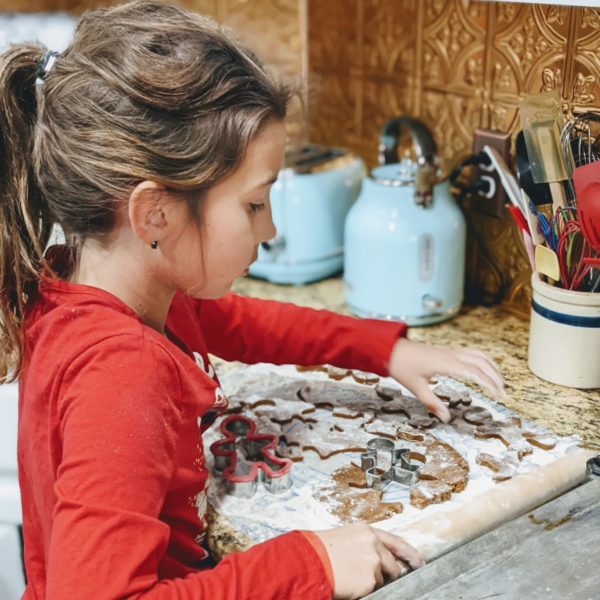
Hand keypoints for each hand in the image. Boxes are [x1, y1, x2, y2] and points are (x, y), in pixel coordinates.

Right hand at [313, 523, 422, 598]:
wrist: (309, 560)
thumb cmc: (320, 549)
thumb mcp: (344, 538)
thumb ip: (363, 544)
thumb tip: (377, 558)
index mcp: (366, 531)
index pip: (395, 541)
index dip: (408, 553)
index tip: (419, 562)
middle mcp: (373, 543)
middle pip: (392, 564)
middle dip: (388, 574)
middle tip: (373, 578)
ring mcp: (374, 561)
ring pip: (381, 579)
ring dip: (371, 582)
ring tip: (350, 577)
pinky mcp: (371, 580)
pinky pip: (373, 590)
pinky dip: (363, 591)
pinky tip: (350, 585)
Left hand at [388, 338, 504, 422]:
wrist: (390, 348)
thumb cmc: (401, 366)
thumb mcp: (416, 388)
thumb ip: (433, 403)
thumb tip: (446, 418)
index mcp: (445, 364)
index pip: (474, 372)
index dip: (489, 383)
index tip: (498, 396)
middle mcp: (451, 355)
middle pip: (481, 362)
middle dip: (495, 376)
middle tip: (503, 393)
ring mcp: (449, 351)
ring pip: (478, 354)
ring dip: (491, 366)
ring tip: (498, 382)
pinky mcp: (446, 350)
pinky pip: (470, 352)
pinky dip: (482, 360)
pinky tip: (484, 369)